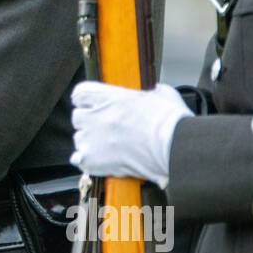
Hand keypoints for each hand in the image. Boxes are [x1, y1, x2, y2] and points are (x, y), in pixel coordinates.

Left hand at [70, 82, 189, 188]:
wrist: (174, 148)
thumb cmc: (171, 123)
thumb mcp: (162, 94)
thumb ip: (150, 91)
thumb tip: (152, 91)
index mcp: (110, 97)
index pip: (80, 93)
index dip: (85, 100)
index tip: (90, 105)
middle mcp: (97, 116)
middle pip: (77, 117)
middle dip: (88, 123)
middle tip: (104, 129)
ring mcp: (93, 139)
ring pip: (79, 139)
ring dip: (90, 142)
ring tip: (108, 148)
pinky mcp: (93, 160)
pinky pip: (78, 159)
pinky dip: (87, 161)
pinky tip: (99, 161)